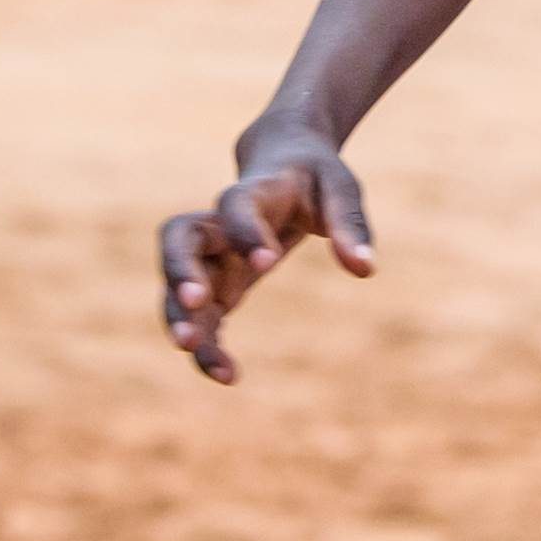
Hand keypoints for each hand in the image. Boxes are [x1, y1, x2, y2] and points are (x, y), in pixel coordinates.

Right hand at [156, 126, 375, 384]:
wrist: (284, 165)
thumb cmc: (316, 180)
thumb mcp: (341, 191)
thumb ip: (350, 226)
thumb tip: (364, 269)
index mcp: (253, 192)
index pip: (235, 205)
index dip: (245, 231)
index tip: (267, 261)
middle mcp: (218, 224)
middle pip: (177, 238)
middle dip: (180, 269)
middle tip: (194, 301)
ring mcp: (210, 257)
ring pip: (176, 284)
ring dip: (179, 316)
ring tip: (191, 348)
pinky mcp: (215, 287)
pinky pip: (200, 318)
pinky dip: (207, 346)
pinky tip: (227, 375)